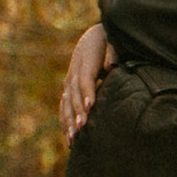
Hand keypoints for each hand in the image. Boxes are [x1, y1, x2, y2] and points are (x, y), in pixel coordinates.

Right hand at [60, 22, 115, 140]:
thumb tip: (110, 66)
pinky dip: (65, 122)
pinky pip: (64, 107)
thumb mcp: (111, 39)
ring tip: (73, 139)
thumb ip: (112, 51)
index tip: (90, 106)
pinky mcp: (68, 89)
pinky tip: (69, 138)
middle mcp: (73, 73)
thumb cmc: (106, 40)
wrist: (94, 36)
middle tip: (82, 128)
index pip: (84, 79)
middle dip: (76, 112)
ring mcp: (69, 82)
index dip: (86, 92)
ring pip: (66, 103)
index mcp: (85, 62)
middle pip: (73, 94)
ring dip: (69, 121)